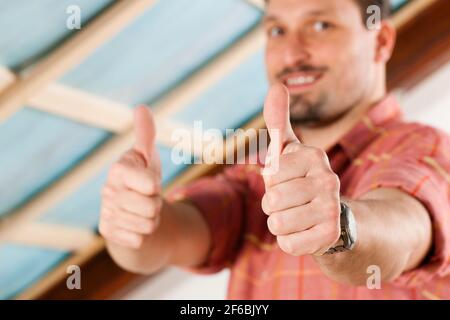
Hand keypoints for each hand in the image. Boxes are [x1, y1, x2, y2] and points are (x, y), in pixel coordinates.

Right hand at [100, 106, 162, 248]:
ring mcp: (106, 213)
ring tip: (141, 212)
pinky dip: (142, 236)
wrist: (132, 211)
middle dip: (156, 205)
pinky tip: (133, 226)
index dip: (155, 185)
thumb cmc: (141, 180)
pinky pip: (139, 240)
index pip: (151, 184)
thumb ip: (146, 135)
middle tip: (147, 199)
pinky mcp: (108, 233)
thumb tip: (141, 107)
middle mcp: (108, 191)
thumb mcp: (146, 157)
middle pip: (152, 207)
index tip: (148, 182)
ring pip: (148, 226)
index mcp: (118, 169)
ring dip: (151, 221)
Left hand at [262, 84, 340, 255]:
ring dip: (280, 223)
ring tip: (298, 216)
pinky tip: (306, 233)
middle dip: (274, 204)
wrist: (332, 217)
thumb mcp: (290, 150)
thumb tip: (277, 84)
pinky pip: (287, 244)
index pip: (270, 174)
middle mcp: (328, 180)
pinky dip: (290, 241)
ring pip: (276, 223)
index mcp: (314, 157)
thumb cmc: (301, 179)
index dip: (272, 180)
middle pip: (271, 200)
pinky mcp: (330, 236)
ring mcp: (332, 210)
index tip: (289, 179)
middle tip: (293, 201)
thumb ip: (279, 120)